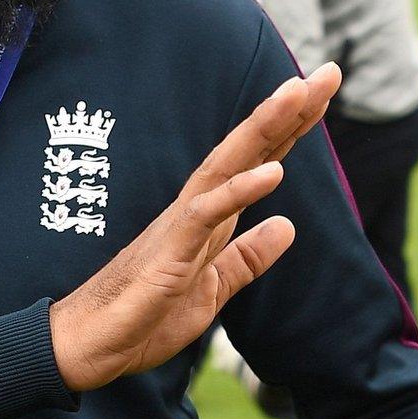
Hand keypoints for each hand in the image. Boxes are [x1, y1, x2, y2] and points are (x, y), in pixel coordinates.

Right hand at [48, 63, 340, 391]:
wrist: (89, 346)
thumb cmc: (143, 315)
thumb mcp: (214, 289)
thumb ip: (248, 257)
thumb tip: (288, 225)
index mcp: (213, 215)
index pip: (261, 158)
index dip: (294, 125)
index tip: (324, 90)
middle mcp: (199, 208)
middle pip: (250, 148)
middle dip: (290, 109)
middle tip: (328, 72)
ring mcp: (182, 224)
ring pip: (227, 164)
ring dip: (263, 127)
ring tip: (298, 93)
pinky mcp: (169, 251)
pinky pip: (207, 214)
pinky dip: (239, 191)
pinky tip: (272, 172)